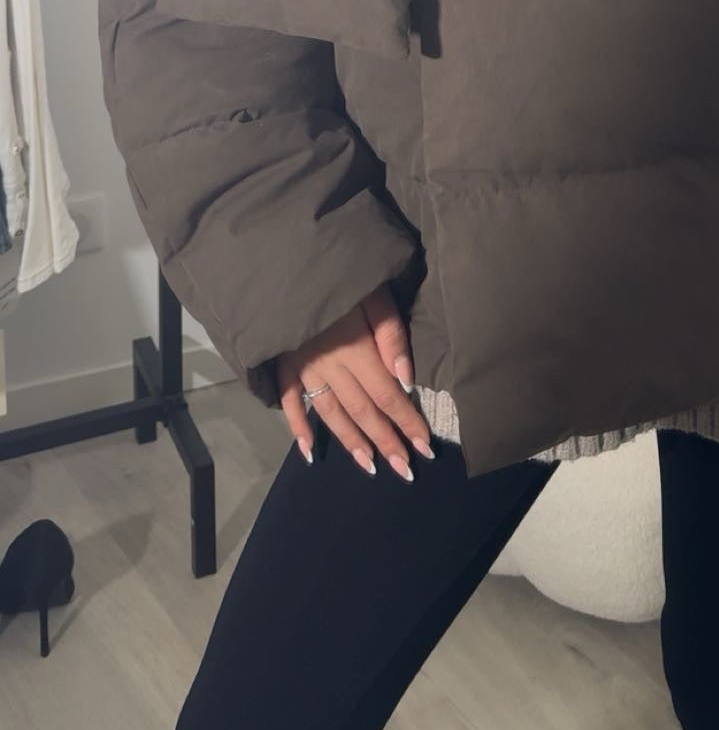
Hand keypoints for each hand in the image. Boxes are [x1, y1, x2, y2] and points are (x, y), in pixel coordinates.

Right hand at [275, 282, 436, 478]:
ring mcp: (302, 368)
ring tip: (370, 467)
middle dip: (385, 442)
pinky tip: (309, 451)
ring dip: (351, 443)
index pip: (387, 395)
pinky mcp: (282, 364)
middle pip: (362, 411)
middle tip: (405, 471)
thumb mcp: (372, 290)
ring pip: (330, 413)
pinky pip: (289, 403)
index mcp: (354, 348)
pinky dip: (298, 428)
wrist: (281, 258)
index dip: (407, 422)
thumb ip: (390, 333)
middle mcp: (328, 366)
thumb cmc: (338, 271)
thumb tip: (406, 379)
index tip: (425, 448)